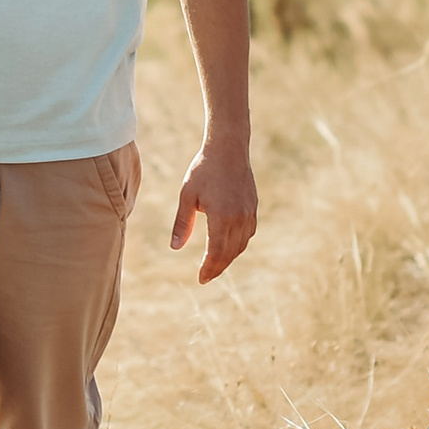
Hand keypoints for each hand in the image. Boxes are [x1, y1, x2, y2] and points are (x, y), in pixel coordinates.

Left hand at [172, 136, 257, 282]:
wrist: (228, 148)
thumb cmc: (203, 170)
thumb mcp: (187, 196)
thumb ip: (183, 223)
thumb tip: (175, 248)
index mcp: (222, 217)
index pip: (217, 253)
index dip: (209, 269)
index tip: (201, 279)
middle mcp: (239, 218)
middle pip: (230, 253)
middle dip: (217, 267)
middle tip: (205, 276)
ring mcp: (249, 213)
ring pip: (241, 245)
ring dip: (228, 257)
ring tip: (214, 263)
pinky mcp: (253, 208)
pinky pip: (248, 234)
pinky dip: (238, 244)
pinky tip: (228, 245)